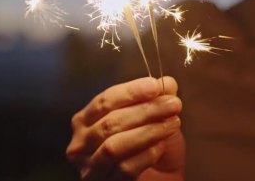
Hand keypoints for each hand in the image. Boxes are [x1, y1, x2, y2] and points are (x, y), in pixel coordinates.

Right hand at [66, 77, 184, 180]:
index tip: (156, 86)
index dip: (130, 92)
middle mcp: (80, 145)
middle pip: (109, 123)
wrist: (159, 178)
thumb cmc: (151, 145)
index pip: (104, 101)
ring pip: (114, 147)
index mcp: (86, 121)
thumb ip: (158, 98)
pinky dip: (147, 154)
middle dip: (145, 111)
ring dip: (148, 131)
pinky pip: (125, 168)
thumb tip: (167, 83)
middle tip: (174, 104)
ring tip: (173, 123)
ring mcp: (90, 169)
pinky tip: (161, 147)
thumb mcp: (156, 116)